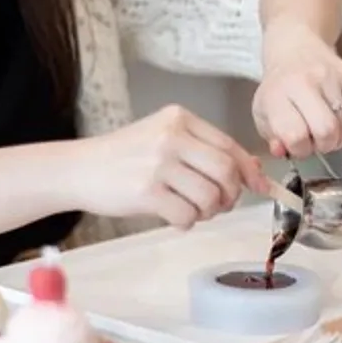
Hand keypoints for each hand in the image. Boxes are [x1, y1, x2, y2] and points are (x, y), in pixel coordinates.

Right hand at [77, 105, 267, 228]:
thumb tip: (253, 169)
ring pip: (210, 198)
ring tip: (192, 211)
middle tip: (219, 205)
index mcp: (180, 119)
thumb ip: (204, 150)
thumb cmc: (125, 157)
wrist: (79, 168)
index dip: (250, 171)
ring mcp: (159, 164)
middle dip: (230, 195)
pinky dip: (187, 223)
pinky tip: (174, 218)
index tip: (262, 187)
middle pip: (227, 172)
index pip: (230, 146)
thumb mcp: (164, 139)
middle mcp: (172, 137)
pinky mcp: (147, 192)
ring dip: (208, 212)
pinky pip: (187, 216)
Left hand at [252, 20, 341, 157]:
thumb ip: (272, 138)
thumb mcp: (264, 113)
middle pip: (326, 130)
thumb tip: (283, 152)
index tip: (299, 146)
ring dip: (339, 138)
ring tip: (328, 134)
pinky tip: (341, 125)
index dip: (300, 149)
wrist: (296, 47)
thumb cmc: (279, 87)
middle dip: (324, 146)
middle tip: (318, 142)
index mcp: (277, 95)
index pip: (295, 135)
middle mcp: (304, 83)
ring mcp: (329, 78)